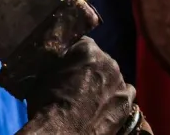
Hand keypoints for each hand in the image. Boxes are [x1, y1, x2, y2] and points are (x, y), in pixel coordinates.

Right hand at [15, 38, 148, 134]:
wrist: (62, 131)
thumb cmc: (47, 102)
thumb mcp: (43, 72)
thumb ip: (55, 60)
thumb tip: (55, 58)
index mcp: (87, 48)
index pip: (81, 43)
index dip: (72, 55)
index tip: (65, 65)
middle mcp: (108, 61)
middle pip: (99, 59)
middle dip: (89, 68)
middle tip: (75, 83)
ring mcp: (120, 82)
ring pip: (111, 76)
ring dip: (102, 82)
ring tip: (88, 97)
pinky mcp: (127, 102)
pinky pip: (124, 93)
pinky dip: (115, 96)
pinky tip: (103, 105)